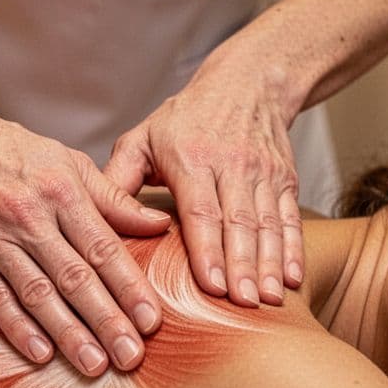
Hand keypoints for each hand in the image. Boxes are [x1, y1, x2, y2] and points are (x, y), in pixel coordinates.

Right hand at [0, 108, 170, 375]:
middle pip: (75, 278)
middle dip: (106, 321)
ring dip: (69, 333)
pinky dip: (18, 328)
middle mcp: (29, 217)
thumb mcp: (67, 161)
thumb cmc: (8, 150)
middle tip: (131, 356)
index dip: (129, 286)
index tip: (150, 321)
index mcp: (61, 192)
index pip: (102, 247)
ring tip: (95, 365)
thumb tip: (158, 225)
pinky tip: (41, 354)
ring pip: (38, 294)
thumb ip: (113, 199)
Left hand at [104, 56, 304, 307]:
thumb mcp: (143, 138)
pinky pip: (290, 218)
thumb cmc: (186, 118)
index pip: (202, 210)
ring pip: (268, 224)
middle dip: (242, 266)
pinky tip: (293, 280)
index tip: (212, 286)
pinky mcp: (286, 179)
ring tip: (268, 300)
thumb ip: (119, 178)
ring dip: (270, 264)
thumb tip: (92, 219)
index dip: (208, 250)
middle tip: (243, 304)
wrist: (248, 83)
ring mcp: (263, 173)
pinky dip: (294, 250)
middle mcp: (232, 165)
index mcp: (192, 158)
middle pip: (238, 222)